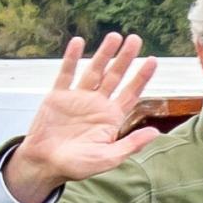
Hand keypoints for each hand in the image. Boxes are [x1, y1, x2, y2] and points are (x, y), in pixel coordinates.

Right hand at [2, 34, 159, 202]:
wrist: (45, 164)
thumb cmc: (78, 166)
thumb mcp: (109, 158)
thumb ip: (131, 144)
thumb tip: (156, 133)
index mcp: (111, 118)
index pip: (131, 93)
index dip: (142, 77)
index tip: (153, 60)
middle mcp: (97, 104)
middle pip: (114, 76)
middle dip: (125, 58)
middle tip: (135, 39)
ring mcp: (77, 98)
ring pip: (93, 70)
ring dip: (103, 54)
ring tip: (114, 37)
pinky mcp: (57, 96)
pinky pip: (66, 73)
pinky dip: (71, 58)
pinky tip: (78, 42)